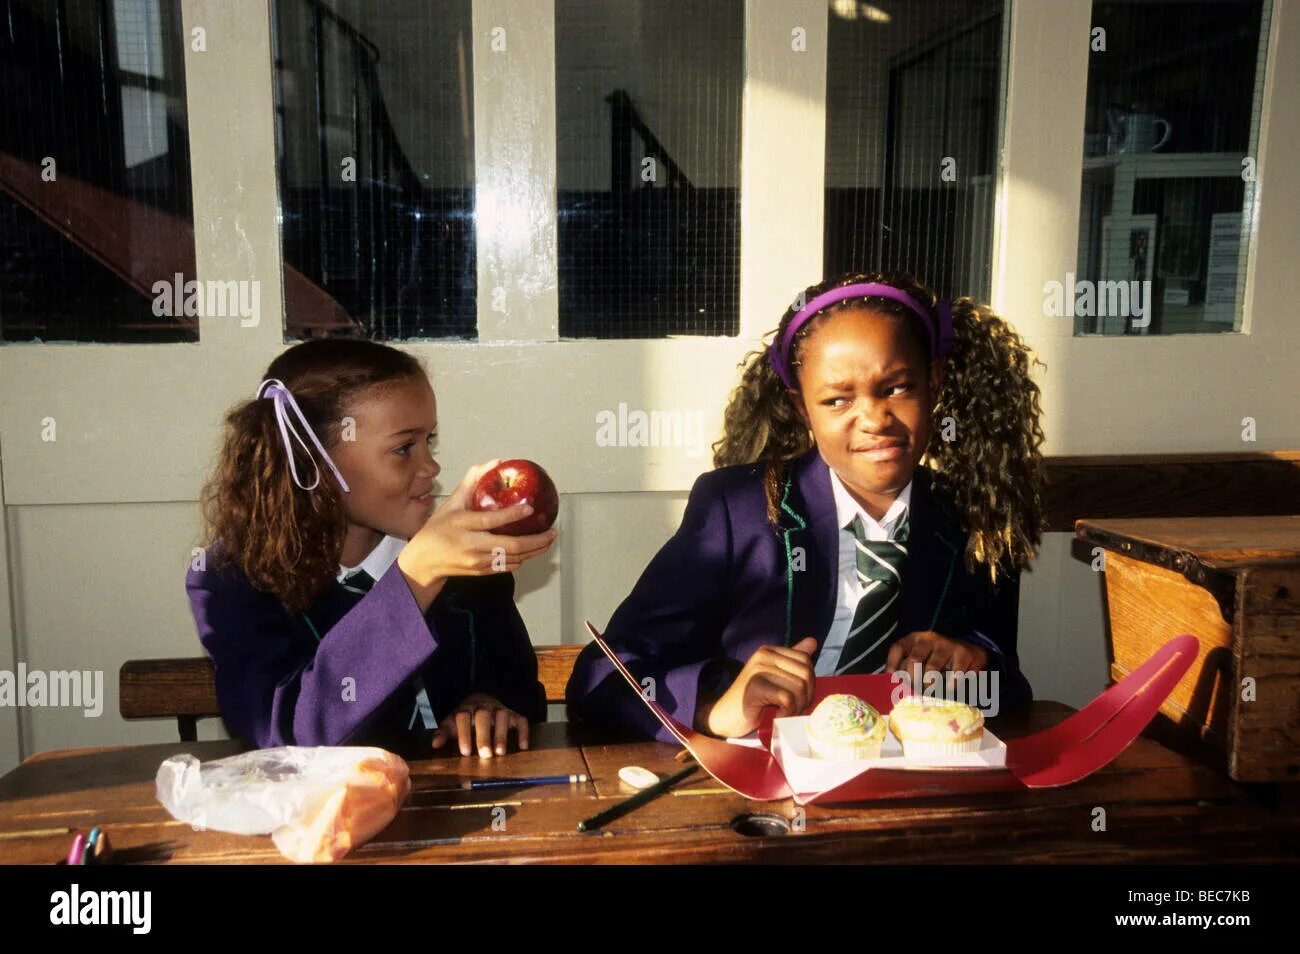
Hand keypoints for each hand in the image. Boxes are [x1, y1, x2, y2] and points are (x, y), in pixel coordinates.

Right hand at [397, 460, 557, 608]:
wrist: (423, 562)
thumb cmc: (437, 530)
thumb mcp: (450, 504)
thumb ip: (470, 484)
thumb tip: (490, 464)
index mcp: (463, 525)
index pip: (491, 520)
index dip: (513, 514)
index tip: (530, 508)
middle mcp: (471, 545)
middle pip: (510, 546)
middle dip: (536, 540)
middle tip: (552, 532)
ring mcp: (477, 561)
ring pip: (513, 559)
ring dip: (534, 551)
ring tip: (548, 540)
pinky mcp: (481, 572)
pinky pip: (507, 567)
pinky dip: (522, 559)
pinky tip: (532, 550)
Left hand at [431, 693, 530, 757]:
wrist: (482, 701)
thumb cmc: (465, 718)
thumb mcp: (452, 723)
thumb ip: (444, 733)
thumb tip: (435, 745)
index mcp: (466, 709)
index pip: (463, 717)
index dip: (464, 734)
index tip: (466, 752)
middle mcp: (483, 707)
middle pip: (483, 716)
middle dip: (484, 735)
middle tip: (485, 755)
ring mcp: (500, 709)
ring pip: (502, 716)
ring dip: (501, 734)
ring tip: (500, 753)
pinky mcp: (513, 714)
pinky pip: (521, 720)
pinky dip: (523, 732)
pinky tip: (523, 747)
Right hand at [697, 637, 817, 738]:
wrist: (724, 717)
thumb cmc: (752, 702)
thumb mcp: (774, 679)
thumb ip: (792, 661)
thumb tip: (812, 641)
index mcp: (769, 651)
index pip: (805, 660)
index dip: (809, 683)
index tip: (799, 699)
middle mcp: (763, 655)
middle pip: (805, 673)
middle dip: (805, 697)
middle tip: (793, 710)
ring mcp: (758, 669)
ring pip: (798, 687)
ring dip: (797, 707)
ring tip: (784, 714)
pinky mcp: (755, 686)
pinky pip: (787, 698)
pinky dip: (787, 712)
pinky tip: (778, 716)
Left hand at [886, 631, 988, 684]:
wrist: (969, 651)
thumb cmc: (937, 658)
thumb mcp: (921, 658)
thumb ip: (906, 668)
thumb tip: (890, 684)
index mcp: (914, 639)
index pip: (898, 648)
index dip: (892, 665)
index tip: (894, 680)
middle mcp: (929, 638)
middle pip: (914, 660)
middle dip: (912, 679)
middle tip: (915, 690)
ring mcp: (947, 644)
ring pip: (932, 668)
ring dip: (929, 684)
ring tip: (930, 690)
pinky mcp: (963, 653)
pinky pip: (954, 675)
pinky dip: (951, 685)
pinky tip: (951, 687)